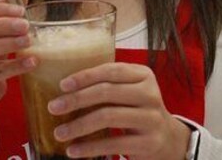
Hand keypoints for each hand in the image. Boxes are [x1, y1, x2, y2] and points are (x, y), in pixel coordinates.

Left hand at [47, 62, 190, 159]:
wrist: (168, 140)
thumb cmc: (138, 111)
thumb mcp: (130, 92)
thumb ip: (108, 85)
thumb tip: (66, 88)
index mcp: (143, 75)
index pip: (111, 70)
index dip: (85, 76)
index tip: (62, 85)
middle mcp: (150, 93)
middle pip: (107, 92)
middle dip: (76, 100)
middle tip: (53, 107)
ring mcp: (151, 118)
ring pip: (108, 117)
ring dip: (79, 125)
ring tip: (59, 133)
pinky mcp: (148, 142)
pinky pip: (113, 143)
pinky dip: (90, 148)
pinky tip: (74, 150)